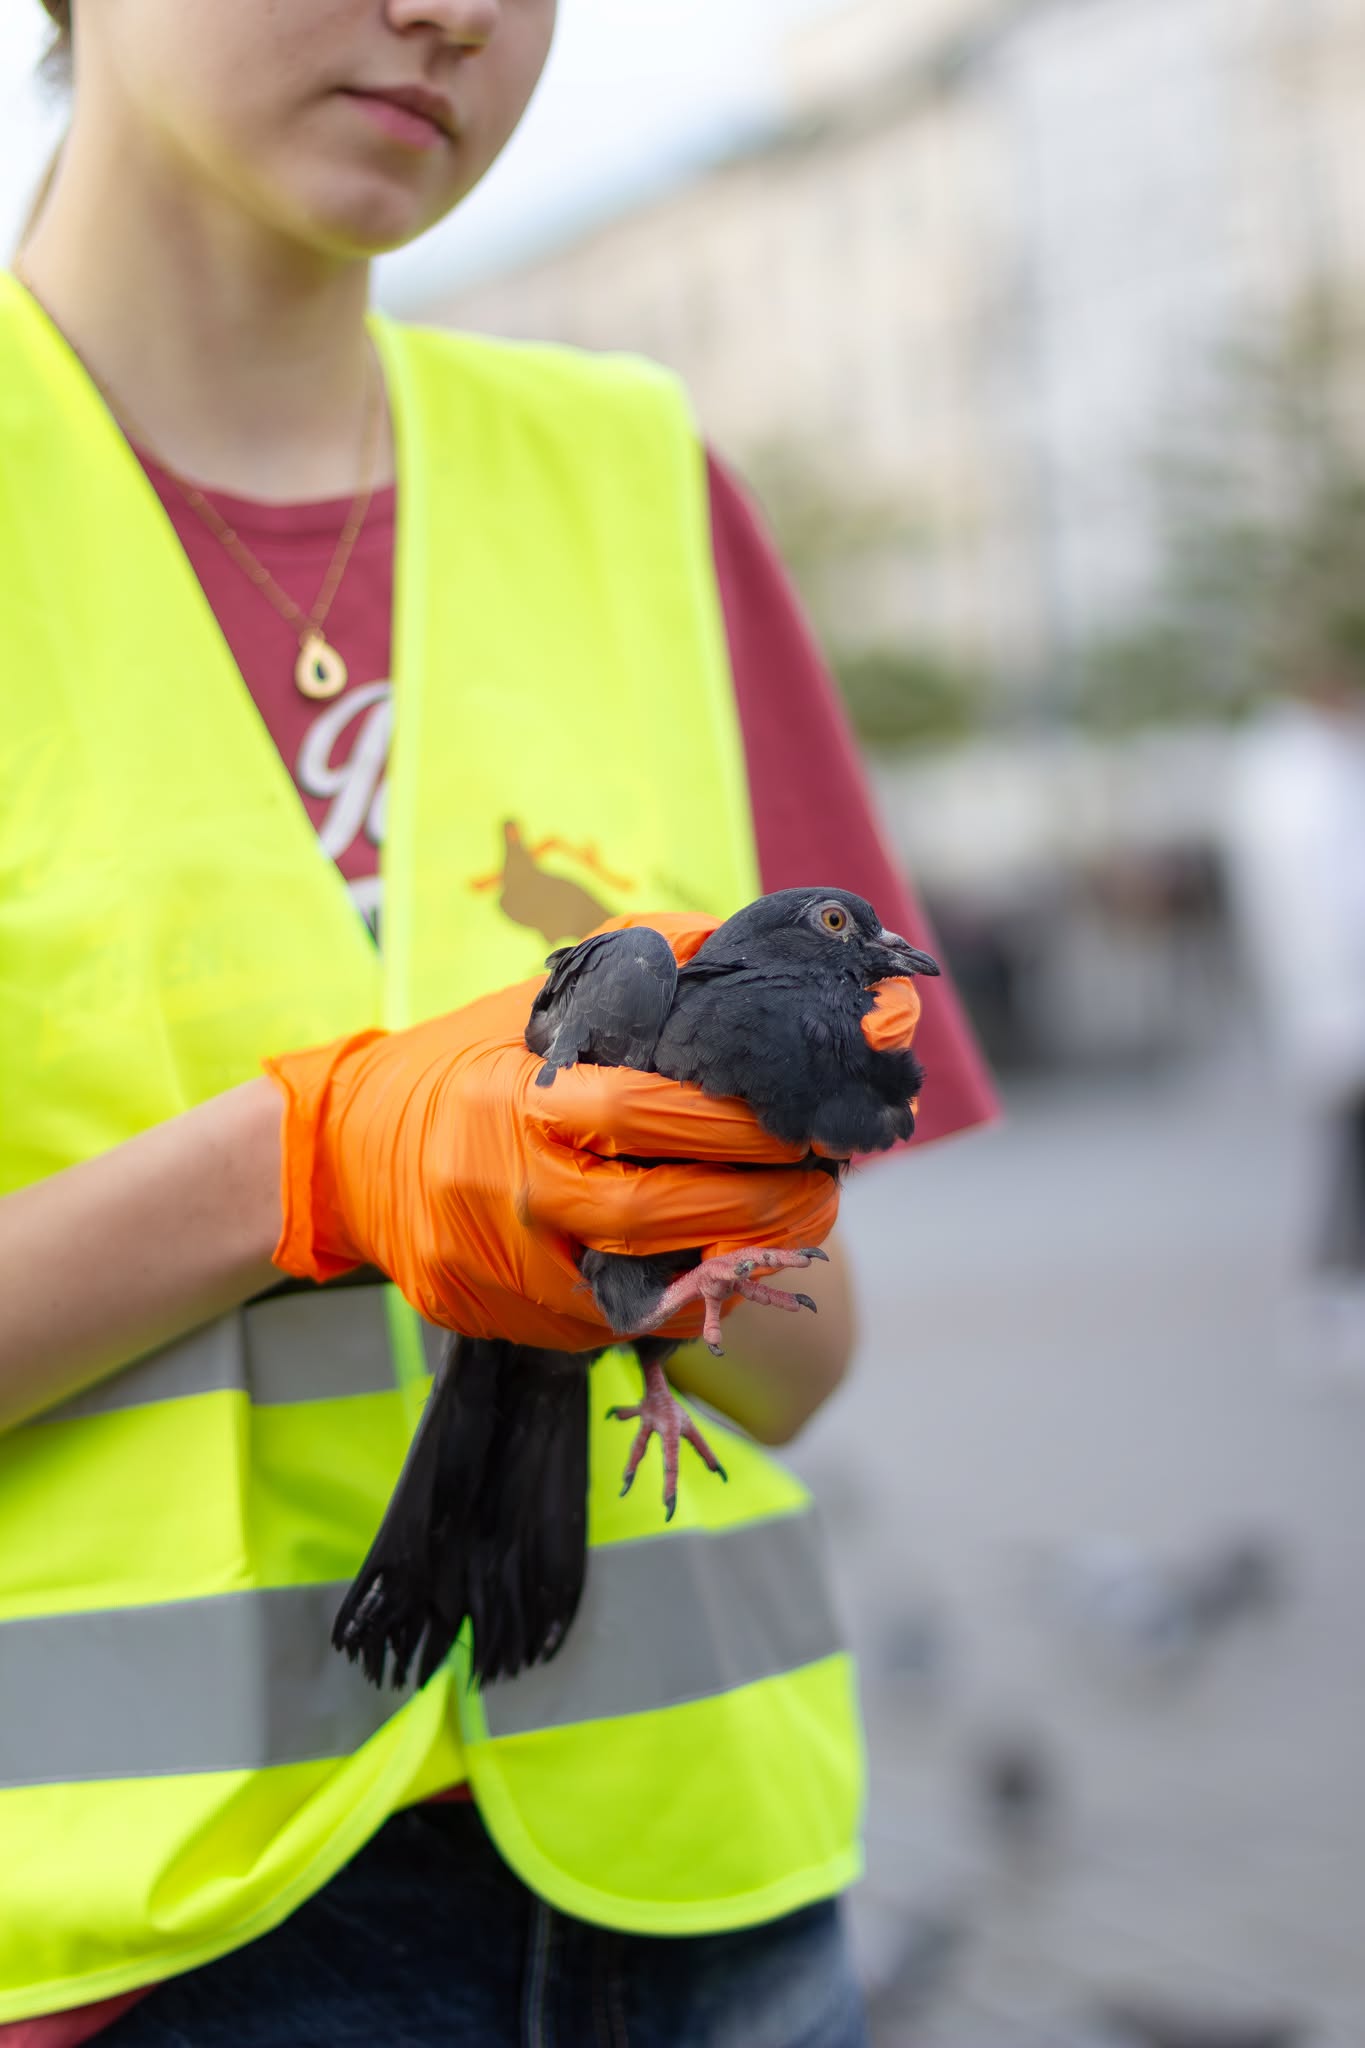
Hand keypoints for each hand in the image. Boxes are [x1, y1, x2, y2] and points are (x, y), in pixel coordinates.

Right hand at [264, 918, 837, 1350]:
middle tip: (824, 1186)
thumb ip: (635, 968)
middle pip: (655, 1214)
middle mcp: (514, 1196)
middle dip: (757, 1205)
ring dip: (736, 1260)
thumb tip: (738, 945)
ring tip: (798, 1225)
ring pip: (647, 1287)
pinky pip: (622, 1323)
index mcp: (517, 1106)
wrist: (350, 1159)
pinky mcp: (518, 1324)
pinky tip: (730, 1262)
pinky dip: (686, 1295)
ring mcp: (513, 1273)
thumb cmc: (461, 1065)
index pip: (642, 1115)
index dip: (733, 1123)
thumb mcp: (533, 1005)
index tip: (800, 1116)